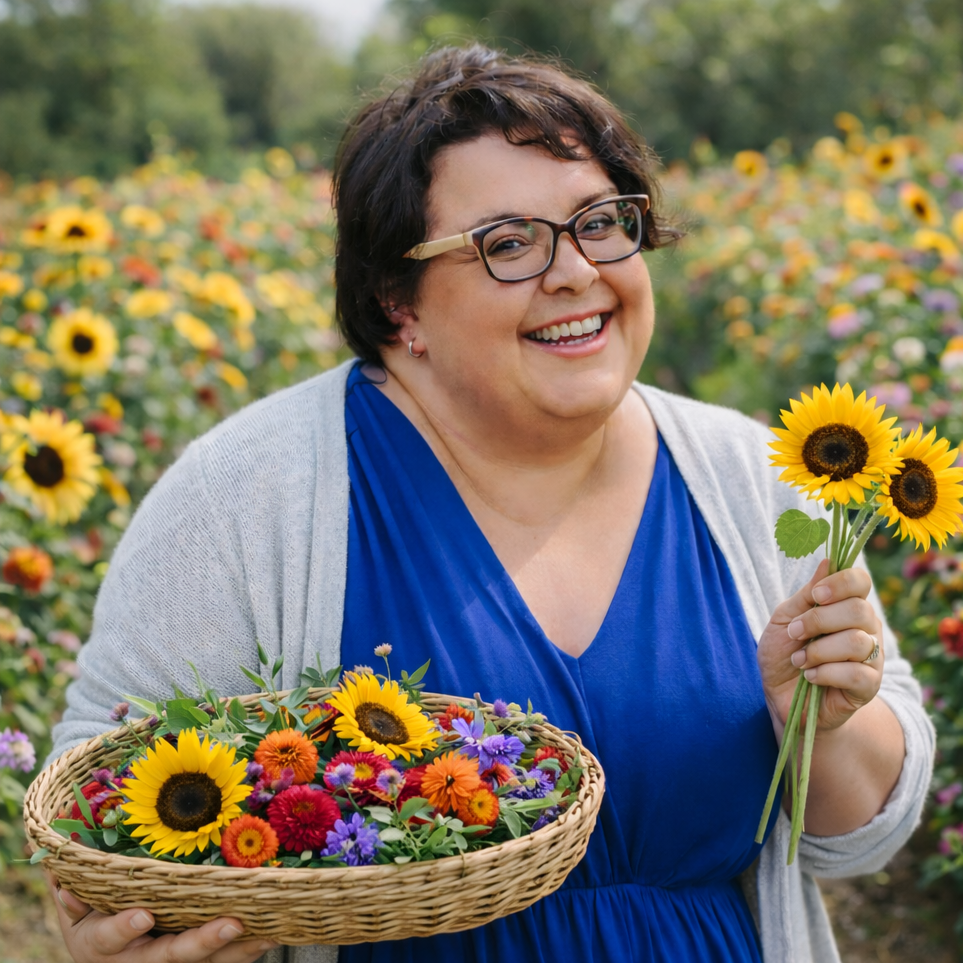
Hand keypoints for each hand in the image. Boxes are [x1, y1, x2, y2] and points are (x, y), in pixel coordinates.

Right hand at [48, 873, 277, 962]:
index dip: (124, 928)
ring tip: (267, 932)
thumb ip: (67, 883)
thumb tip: (59, 862)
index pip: (109, 938)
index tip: (143, 914)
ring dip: (237, 950)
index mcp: (98, 944)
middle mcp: (135, 961)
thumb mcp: (70, 900)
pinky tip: (271, 934)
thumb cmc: (89, 910)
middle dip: (201, 942)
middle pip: (169, 957)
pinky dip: (245, 951)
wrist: (104, 953)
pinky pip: (221, 962)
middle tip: (231, 923)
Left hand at [757, 558, 882, 736]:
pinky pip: (857, 674)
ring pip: (857, 642)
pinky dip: (826, 673)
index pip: (861, 582)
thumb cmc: (784, 653)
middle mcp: (866, 629)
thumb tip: (827, 561)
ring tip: (800, 660)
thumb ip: (807, 595)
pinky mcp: (869, 687)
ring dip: (818, 651)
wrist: (780, 696)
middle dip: (819, 620)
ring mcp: (871, 658)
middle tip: (796, 633)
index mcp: (846, 606)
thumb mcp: (785, 619)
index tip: (816, 594)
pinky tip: (811, 677)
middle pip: (859, 611)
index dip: (841, 583)